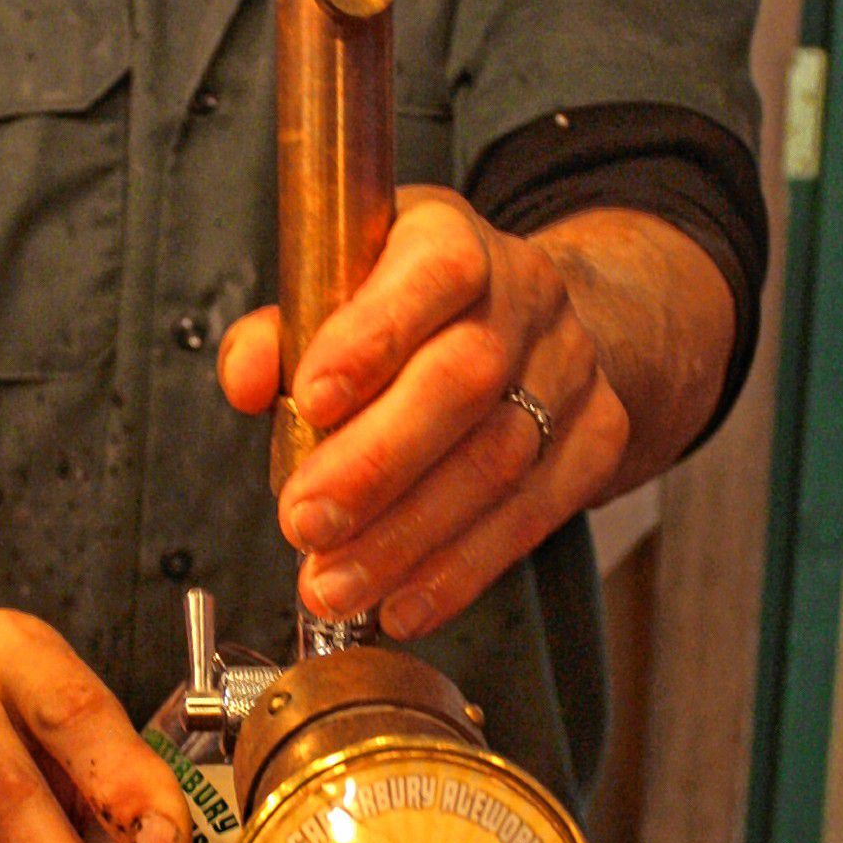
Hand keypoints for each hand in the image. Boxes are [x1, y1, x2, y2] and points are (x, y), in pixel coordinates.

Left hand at [216, 188, 630, 641]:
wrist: (537, 325)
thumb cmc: (416, 310)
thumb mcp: (343, 286)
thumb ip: (283, 328)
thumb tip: (246, 378)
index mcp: (453, 240)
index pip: (432, 272)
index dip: (373, 335)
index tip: (311, 399)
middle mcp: (524, 297)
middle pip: (465, 380)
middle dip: (375, 464)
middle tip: (304, 521)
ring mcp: (569, 371)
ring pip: (498, 461)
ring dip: (406, 538)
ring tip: (334, 583)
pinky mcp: (596, 441)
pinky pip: (532, 516)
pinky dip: (460, 571)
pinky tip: (403, 602)